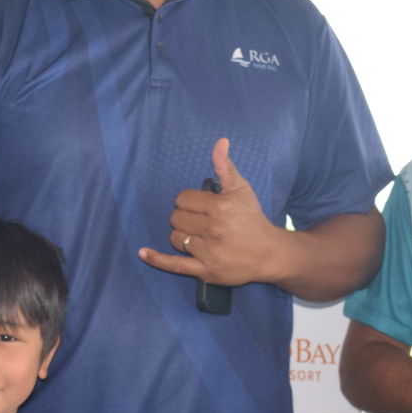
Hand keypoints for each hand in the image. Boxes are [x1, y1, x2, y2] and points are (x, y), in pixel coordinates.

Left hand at [137, 138, 286, 286]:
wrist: (269, 253)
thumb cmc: (252, 218)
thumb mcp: (241, 189)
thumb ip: (225, 166)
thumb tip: (220, 141)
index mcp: (220, 207)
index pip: (183, 199)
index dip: (190, 202)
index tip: (203, 207)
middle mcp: (213, 229)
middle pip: (176, 218)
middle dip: (186, 218)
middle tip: (202, 222)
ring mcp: (208, 252)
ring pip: (175, 238)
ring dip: (182, 236)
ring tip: (200, 237)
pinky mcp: (205, 270)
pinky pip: (174, 265)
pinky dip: (156, 259)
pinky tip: (142, 252)